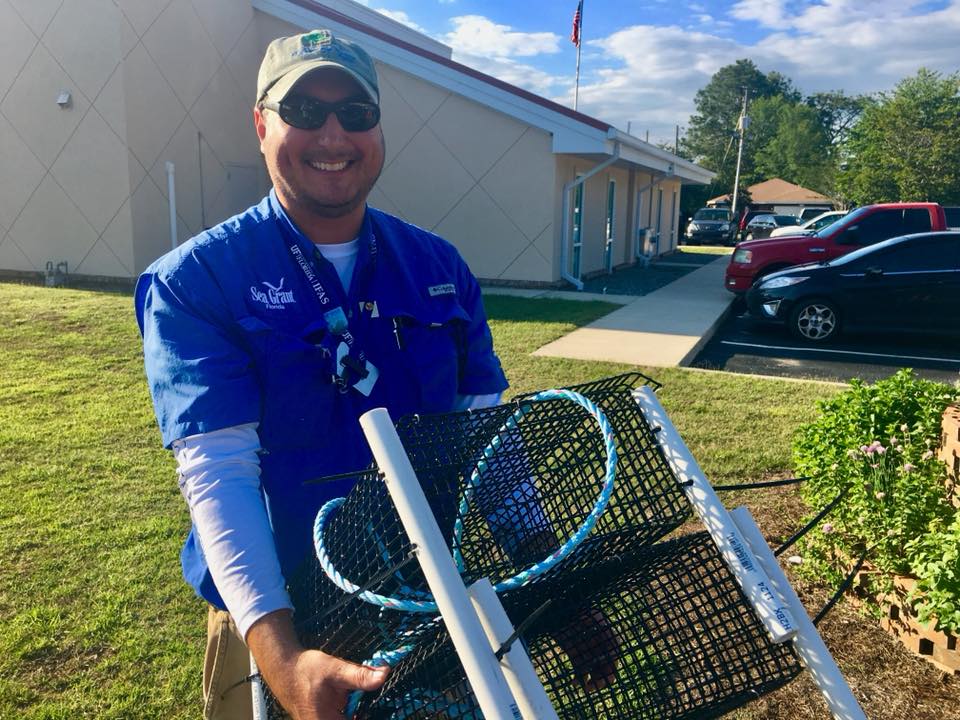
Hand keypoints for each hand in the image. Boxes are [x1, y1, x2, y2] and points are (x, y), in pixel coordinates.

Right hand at [247, 610, 388, 718]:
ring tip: (355, 696)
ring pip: (350, 717)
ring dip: (357, 709)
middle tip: (364, 698)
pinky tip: (352, 699)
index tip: (384, 707)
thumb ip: (359, 676)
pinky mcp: (325, 719)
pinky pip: (345, 717)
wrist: (284, 669)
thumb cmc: (305, 670)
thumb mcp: (335, 670)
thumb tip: (383, 676)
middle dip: (362, 709)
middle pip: (354, 719)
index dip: (368, 715)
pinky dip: (352, 709)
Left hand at [553, 606, 619, 691]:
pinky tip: (574, 683)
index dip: (612, 668)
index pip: (614, 658)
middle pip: (606, 669)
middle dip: (603, 680)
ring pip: (595, 674)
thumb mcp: (592, 615)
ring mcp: (588, 654)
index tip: (607, 676)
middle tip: (595, 686)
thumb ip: (603, 626)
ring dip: (593, 684)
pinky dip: (579, 680)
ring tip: (587, 688)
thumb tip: (617, 640)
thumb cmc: (577, 611)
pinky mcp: (576, 657)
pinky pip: (580, 673)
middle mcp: (600, 649)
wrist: (558, 611)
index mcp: (607, 639)